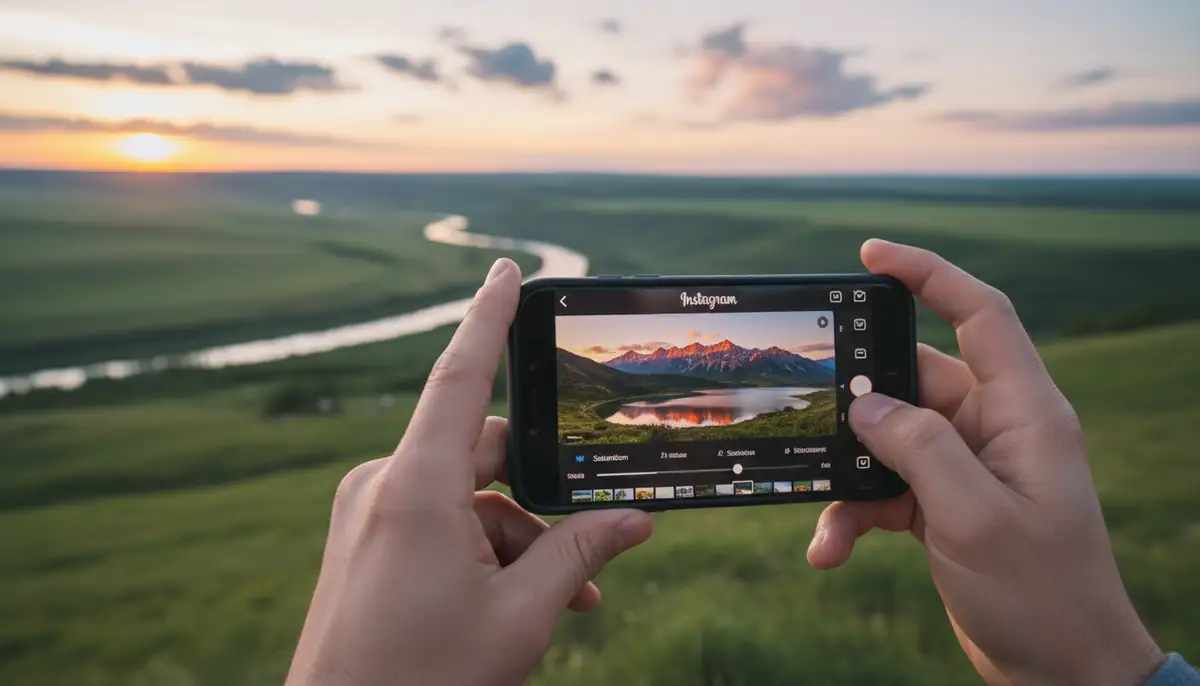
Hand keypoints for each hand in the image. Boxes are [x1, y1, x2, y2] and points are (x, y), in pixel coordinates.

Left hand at [286, 259, 653, 685]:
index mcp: (416, 489)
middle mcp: (385, 486)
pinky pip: (440, 522)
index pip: (461, 379)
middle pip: (485, 455)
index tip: (506, 269)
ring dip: (520, 539)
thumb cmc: (424, 682)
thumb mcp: (519, 616)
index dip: (489, 318)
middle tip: (595, 550)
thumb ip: (579, 556)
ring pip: (469, 498)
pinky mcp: (366, 540)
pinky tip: (520, 603)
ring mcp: (370, 513)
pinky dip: (484, 551)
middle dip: (544, 498)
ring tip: (564, 602)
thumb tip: (636, 519)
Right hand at [807, 240, 1163, 685]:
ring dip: (848, 479)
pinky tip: (830, 550)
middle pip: (911, 380)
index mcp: (1024, 412)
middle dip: (859, 404)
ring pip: (886, 441)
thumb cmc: (1041, 594)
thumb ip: (919, 450)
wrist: (1061, 670)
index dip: (929, 274)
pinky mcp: (941, 503)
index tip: (871, 255)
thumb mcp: (976, 519)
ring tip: (826, 525)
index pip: (979, 315)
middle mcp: (993, 428)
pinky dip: (852, 514)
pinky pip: (882, 488)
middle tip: (812, 413)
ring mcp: (965, 466)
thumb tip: (864, 405)